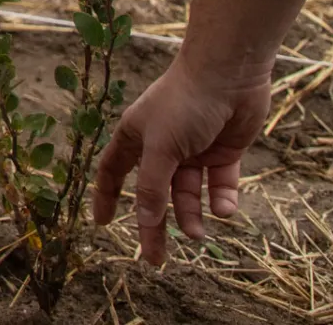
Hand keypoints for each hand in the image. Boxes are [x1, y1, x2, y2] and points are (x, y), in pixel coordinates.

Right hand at [91, 0, 309, 263]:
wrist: (229, 74)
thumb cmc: (185, 103)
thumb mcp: (162, 147)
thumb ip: (153, 187)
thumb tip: (146, 222)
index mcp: (136, 137)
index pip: (114, 171)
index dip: (107, 197)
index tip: (103, 223)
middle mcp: (163, 145)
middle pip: (155, 193)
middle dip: (156, 225)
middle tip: (157, 259)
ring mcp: (194, 149)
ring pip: (189, 193)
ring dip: (192, 215)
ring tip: (198, 234)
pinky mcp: (223, 151)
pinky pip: (219, 183)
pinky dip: (222, 199)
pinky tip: (224, 208)